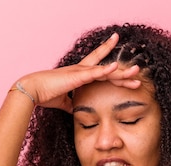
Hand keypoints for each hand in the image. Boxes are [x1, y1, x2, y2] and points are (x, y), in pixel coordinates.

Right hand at [14, 33, 141, 112]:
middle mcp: (81, 70)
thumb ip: (70, 104)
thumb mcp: (62, 101)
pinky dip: (106, 70)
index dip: (108, 57)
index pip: (98, 65)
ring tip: (137, 70)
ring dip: (122, 72)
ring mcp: (80, 72)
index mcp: (78, 75)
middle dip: (123, 70)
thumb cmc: (44, 95)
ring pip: (106, 71)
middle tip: (138, 69)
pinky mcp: (77, 77)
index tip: (118, 49)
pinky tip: (116, 67)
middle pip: (107, 69)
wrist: (32, 91)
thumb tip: (74, 110)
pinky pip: (95, 73)